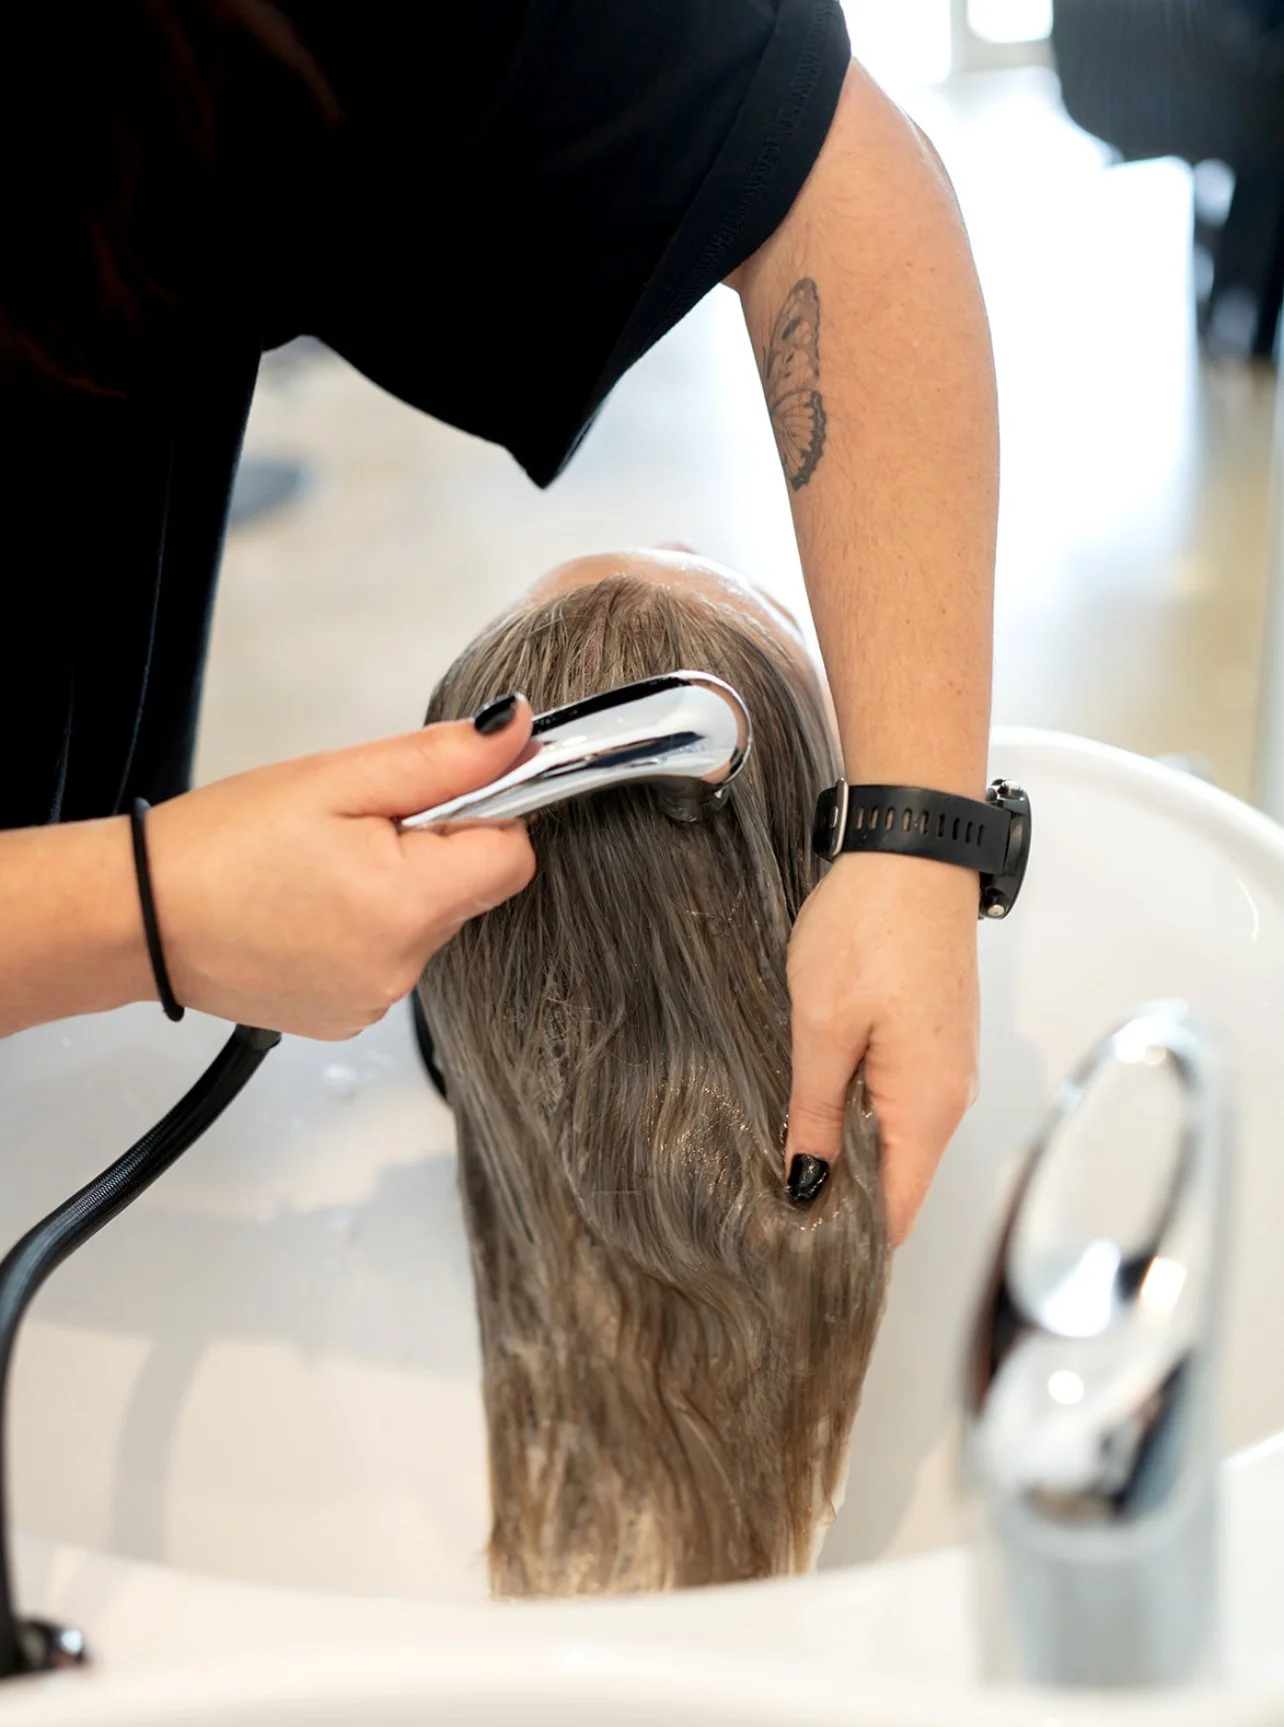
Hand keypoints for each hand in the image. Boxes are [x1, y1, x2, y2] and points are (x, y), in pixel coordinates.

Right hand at [146, 703, 535, 1037]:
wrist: (139, 917)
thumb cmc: (222, 846)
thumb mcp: (337, 779)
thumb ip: (442, 760)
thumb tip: (518, 733)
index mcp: (408, 906)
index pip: (513, 856)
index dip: (483, 815)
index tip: (427, 800)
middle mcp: (404, 969)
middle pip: (470, 891)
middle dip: (429, 850)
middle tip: (352, 831)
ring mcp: (377, 1001)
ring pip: (429, 924)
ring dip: (396, 889)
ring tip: (320, 872)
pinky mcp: (349, 1016)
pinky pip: (391, 958)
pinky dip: (366, 929)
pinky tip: (310, 909)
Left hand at [785, 852, 979, 1243]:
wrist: (914, 851)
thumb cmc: (872, 929)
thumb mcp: (821, 1027)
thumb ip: (813, 1110)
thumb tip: (806, 1180)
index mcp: (927, 1106)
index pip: (899, 1210)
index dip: (849, 1238)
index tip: (793, 1252)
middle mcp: (949, 1095)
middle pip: (899, 1177)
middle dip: (841, 1197)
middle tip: (768, 1206)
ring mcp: (945, 1064)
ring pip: (896, 1135)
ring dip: (845, 1147)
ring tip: (782, 1155)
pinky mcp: (933, 1035)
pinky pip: (899, 1095)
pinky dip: (858, 1107)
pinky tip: (813, 1097)